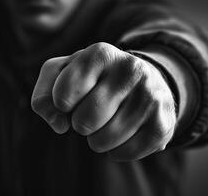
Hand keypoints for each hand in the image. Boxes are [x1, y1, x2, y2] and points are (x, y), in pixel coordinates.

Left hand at [31, 42, 175, 159]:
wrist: (143, 81)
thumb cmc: (94, 80)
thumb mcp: (62, 75)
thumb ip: (44, 95)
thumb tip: (58, 124)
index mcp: (100, 54)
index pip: (61, 97)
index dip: (62, 104)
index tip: (72, 98)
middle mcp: (130, 69)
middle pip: (83, 122)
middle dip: (80, 124)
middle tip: (92, 113)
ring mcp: (150, 96)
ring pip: (102, 141)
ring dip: (97, 139)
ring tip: (108, 122)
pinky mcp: (163, 123)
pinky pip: (124, 154)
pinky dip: (116, 151)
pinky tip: (124, 134)